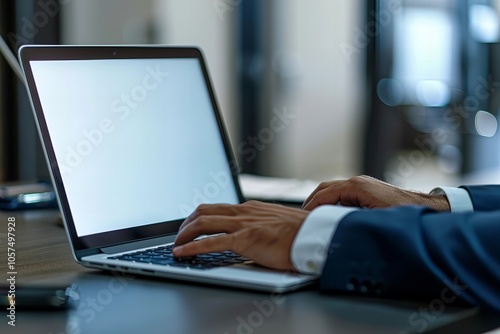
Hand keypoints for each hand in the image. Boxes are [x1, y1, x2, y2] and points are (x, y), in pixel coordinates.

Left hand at [173, 201, 308, 270]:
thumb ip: (262, 225)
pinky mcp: (245, 239)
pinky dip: (191, 248)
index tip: (191, 226)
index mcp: (251, 208)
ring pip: (203, 222)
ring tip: (176, 246)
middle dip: (186, 224)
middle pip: (204, 211)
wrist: (316, 236)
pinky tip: (181, 253)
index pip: (218, 208)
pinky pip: (211, 242)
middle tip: (179, 236)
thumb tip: (257, 233)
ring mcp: (243, 224)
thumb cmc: (302, 233)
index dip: (199, 217)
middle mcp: (244, 212)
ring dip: (184, 234)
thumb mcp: (277, 223)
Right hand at [302, 175, 449, 211]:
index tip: (301, 218)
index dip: (310, 206)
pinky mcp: (366, 191)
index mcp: (357, 186)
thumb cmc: (406, 213)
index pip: (324, 193)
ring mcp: (362, 185)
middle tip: (301, 217)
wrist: (429, 209)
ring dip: (321, 202)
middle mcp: (358, 182)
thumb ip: (352, 221)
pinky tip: (330, 215)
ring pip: (333, 191)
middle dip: (311, 202)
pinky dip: (331, 203)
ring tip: (312, 218)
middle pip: (325, 188)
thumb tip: (334, 231)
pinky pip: (342, 194)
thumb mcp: (375, 220)